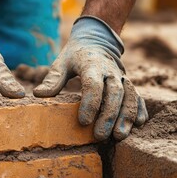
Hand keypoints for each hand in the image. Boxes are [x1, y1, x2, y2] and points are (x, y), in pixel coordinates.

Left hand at [34, 17, 147, 140]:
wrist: (96, 41)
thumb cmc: (74, 56)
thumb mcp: (61, 63)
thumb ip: (52, 79)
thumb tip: (38, 94)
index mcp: (92, 64)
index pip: (92, 85)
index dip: (89, 103)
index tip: (83, 122)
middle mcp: (110, 71)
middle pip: (114, 93)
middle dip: (108, 116)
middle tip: (99, 136)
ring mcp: (122, 77)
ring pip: (129, 96)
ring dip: (125, 116)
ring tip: (118, 136)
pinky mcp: (128, 83)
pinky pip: (138, 95)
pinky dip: (139, 109)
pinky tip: (138, 123)